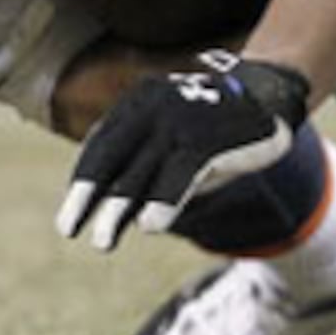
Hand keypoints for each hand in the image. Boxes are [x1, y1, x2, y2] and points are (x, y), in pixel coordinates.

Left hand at [56, 50, 308, 249]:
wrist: (267, 92)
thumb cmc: (212, 123)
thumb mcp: (175, 133)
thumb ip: (147, 160)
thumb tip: (117, 208)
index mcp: (139, 101)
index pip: (102, 142)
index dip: (84, 177)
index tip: (73, 208)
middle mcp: (153, 106)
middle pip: (111, 157)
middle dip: (86, 195)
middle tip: (67, 228)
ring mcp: (180, 121)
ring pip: (140, 173)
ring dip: (117, 210)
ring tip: (101, 241)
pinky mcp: (207, 140)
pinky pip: (179, 175)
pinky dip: (164, 202)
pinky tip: (150, 227)